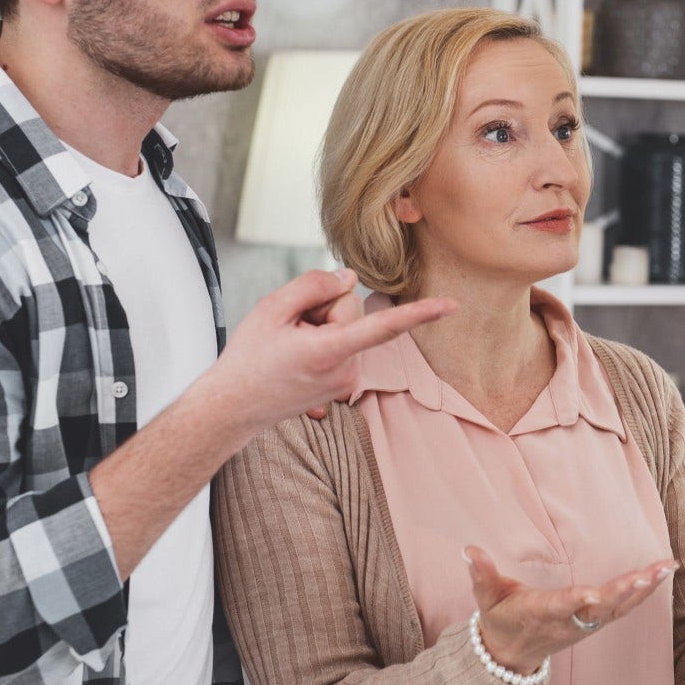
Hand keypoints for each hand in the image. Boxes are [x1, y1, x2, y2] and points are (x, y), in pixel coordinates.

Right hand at [201, 269, 454, 439]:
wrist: (232, 407)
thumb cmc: (248, 359)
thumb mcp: (271, 309)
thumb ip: (313, 285)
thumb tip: (349, 278)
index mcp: (329, 352)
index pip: (383, 327)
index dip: (419, 314)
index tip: (452, 306)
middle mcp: (345, 371)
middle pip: (352, 311)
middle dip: (323, 308)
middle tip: (289, 328)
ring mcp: (346, 381)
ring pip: (347, 328)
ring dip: (320, 326)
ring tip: (289, 346)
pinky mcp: (343, 384)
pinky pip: (342, 344)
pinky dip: (321, 341)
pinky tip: (295, 356)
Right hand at [463, 545, 677, 673]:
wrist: (511, 657)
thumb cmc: (499, 620)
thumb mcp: (486, 599)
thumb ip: (481, 575)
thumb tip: (468, 550)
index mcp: (539, 613)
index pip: (560, 606)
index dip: (576, 600)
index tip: (593, 592)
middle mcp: (567, 621)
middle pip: (600, 608)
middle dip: (625, 591)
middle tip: (649, 573)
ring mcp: (584, 625)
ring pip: (618, 608)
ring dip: (644, 588)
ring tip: (667, 567)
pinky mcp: (595, 623)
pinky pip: (624, 608)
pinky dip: (644, 592)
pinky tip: (662, 573)